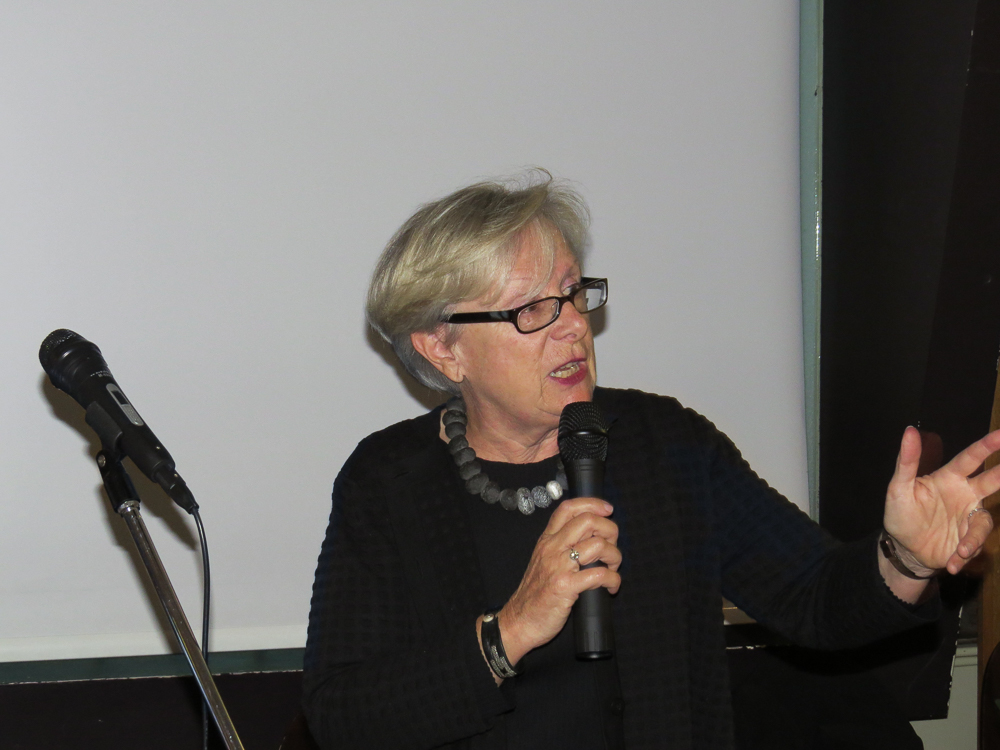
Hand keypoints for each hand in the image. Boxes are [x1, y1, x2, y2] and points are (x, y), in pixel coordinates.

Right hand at [494, 497, 620, 667]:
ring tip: (612, 569)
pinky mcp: (565, 586)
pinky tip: (611, 587)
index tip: (607, 509)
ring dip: (615, 556)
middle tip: (612, 546)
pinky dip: (613, 580)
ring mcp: (558, 566)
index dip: (592, 503)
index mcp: (547, 540)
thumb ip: (561, 546)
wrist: (519, 620)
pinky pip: (599, 575)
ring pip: (598, 545)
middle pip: (588, 521)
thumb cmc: (535, 594)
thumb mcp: (543, 560)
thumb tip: (591, 537)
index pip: (568, 508)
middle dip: (610, 530)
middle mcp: (552, 548)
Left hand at [883, 427, 999, 575]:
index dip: (986, 446)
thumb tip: (909, 430)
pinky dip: (963, 556)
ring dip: (973, 538)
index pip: (969, 458)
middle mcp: (964, 494)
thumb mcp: (898, 488)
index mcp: (948, 478)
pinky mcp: (968, 539)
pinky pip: (973, 545)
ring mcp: (968, 517)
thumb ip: (907, 461)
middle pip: (991, 482)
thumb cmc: (901, 513)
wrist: (903, 548)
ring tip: (960, 551)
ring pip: (983, 522)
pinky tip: (951, 563)